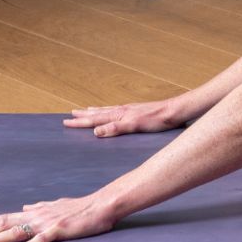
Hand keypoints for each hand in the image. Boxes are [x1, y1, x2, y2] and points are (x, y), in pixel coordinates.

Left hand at [0, 193, 117, 241]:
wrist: (101, 205)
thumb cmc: (82, 207)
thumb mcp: (57, 205)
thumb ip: (40, 206)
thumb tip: (26, 206)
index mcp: (36, 211)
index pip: (6, 217)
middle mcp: (37, 215)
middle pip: (4, 224)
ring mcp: (46, 222)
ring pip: (15, 231)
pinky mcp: (59, 230)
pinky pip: (40, 241)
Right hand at [62, 99, 183, 136]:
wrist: (175, 111)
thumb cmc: (157, 120)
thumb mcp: (135, 126)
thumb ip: (115, 128)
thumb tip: (95, 131)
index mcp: (119, 115)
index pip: (95, 119)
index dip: (81, 122)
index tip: (65, 123)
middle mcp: (122, 111)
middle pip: (98, 113)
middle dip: (83, 116)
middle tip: (69, 116)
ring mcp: (129, 110)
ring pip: (106, 111)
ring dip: (94, 112)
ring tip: (84, 111)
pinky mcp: (137, 112)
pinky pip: (116, 111)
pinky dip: (108, 111)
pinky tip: (110, 112)